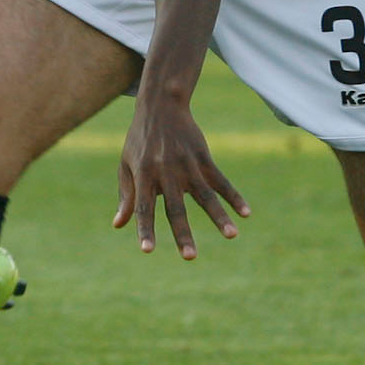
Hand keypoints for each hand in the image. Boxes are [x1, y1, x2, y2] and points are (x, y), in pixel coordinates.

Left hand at [113, 92, 247, 259]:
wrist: (161, 106)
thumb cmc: (140, 140)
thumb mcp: (127, 164)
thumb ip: (127, 195)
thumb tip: (119, 225)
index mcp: (144, 175)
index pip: (144, 207)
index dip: (145, 228)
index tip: (147, 250)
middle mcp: (166, 173)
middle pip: (176, 208)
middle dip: (183, 233)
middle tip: (190, 257)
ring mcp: (187, 165)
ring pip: (205, 196)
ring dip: (219, 217)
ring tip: (232, 235)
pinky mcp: (204, 158)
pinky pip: (221, 181)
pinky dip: (234, 196)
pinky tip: (245, 213)